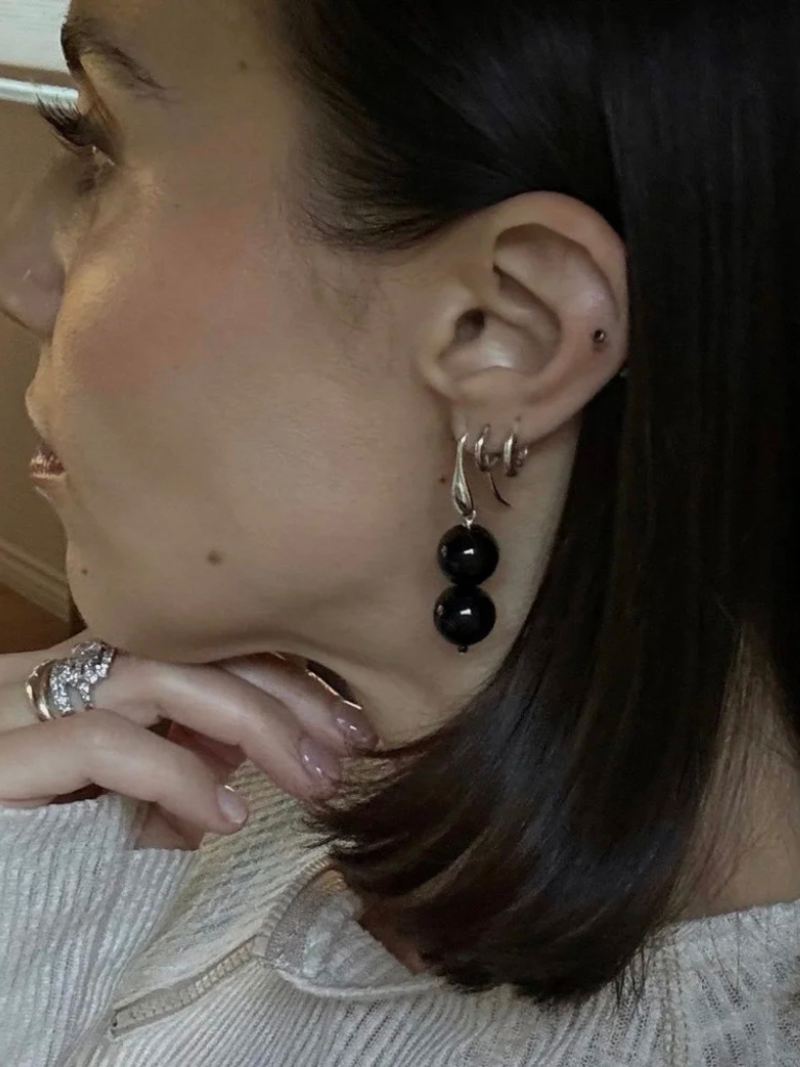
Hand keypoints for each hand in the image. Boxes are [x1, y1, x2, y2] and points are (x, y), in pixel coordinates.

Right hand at [0, 631, 376, 849]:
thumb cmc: (15, 843)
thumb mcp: (104, 811)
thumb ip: (162, 784)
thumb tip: (225, 788)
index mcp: (89, 677)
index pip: (200, 644)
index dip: (282, 674)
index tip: (346, 719)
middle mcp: (56, 672)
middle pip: (192, 646)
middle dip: (285, 690)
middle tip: (348, 743)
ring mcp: (22, 704)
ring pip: (157, 674)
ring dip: (252, 722)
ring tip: (309, 777)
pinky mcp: (0, 755)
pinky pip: (102, 742)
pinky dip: (177, 773)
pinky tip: (225, 815)